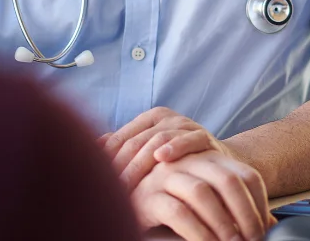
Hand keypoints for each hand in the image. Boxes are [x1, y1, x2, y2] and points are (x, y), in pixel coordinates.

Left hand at [101, 107, 238, 192]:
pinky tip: (162, 158)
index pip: (120, 138)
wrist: (219, 163)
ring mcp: (186, 125)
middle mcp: (166, 118)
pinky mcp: (204, 136)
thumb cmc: (179, 162)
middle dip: (120, 167)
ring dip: (140, 164)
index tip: (96, 183)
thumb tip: (91, 148)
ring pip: (157, 140)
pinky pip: (189, 140)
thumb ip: (125, 149)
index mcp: (149, 119)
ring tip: (127, 183)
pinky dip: (175, 147)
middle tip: (109, 190)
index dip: (106, 160)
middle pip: (135, 141)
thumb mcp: (151, 154)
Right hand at [131, 149, 274, 240]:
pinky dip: (198, 232)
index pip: (246, 174)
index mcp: (209, 158)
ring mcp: (166, 175)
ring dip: (223, 224)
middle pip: (228, 180)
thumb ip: (234, 206)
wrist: (123, 199)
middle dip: (247, 214)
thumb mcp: (208, 199)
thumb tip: (273, 227)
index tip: (266, 228)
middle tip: (254, 239)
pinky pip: (178, 213)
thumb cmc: (174, 202)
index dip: (261, 203)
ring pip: (202, 193)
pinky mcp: (147, 195)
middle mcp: (189, 161)